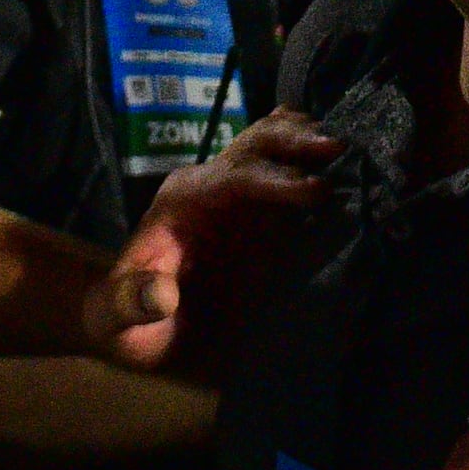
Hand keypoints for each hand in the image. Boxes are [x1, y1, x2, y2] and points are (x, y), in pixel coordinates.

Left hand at [103, 108, 339, 374]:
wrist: (134, 327)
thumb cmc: (124, 323)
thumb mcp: (117, 321)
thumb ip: (129, 305)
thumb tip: (159, 293)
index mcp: (182, 200)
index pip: (232, 178)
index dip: (274, 181)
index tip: (314, 191)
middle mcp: (213, 187)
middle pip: (256, 145)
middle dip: (297, 142)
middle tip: (340, 150)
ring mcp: (240, 199)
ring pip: (275, 148)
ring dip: (310, 143)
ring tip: (351, 151)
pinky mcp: (262, 217)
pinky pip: (292, 177)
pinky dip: (317, 165)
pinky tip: (350, 170)